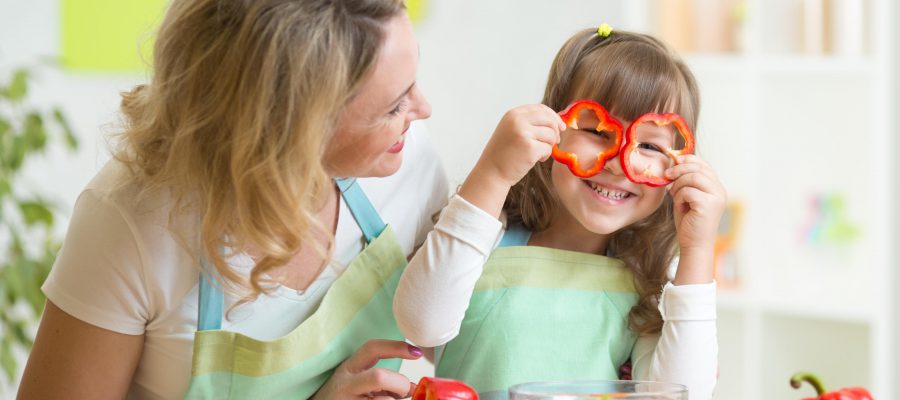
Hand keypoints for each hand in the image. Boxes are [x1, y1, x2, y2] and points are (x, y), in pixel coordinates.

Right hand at [312, 340, 423, 399]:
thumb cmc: (342, 397)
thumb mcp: (357, 382)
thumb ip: (383, 381)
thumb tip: (413, 387)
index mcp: (349, 368)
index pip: (373, 348)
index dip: (397, 347)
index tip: (416, 352)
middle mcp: (347, 384)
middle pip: (380, 376)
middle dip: (400, 383)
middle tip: (405, 391)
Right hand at [459, 104, 565, 216]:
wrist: (491, 172)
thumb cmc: (504, 154)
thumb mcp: (511, 130)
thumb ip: (529, 122)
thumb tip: (557, 122)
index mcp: (513, 114)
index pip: (541, 108)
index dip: (553, 117)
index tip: (560, 126)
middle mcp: (517, 120)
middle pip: (549, 120)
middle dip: (556, 131)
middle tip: (555, 142)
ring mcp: (523, 133)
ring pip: (551, 134)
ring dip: (549, 145)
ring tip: (538, 153)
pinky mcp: (530, 148)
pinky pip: (548, 148)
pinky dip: (545, 155)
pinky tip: (536, 160)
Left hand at [664, 155, 726, 283]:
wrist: (693, 244)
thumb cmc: (688, 222)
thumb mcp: (686, 196)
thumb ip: (684, 181)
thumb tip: (674, 161)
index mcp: (716, 187)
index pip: (704, 164)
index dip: (687, 159)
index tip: (673, 162)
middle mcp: (720, 190)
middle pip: (698, 168)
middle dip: (679, 170)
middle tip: (666, 176)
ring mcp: (717, 197)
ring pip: (693, 177)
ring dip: (678, 185)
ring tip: (674, 195)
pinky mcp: (709, 205)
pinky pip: (688, 191)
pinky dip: (679, 197)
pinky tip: (680, 206)